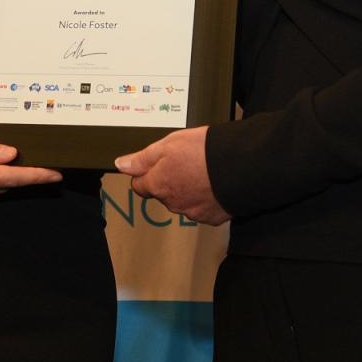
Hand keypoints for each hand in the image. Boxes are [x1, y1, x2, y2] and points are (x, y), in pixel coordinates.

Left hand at [114, 125, 229, 224]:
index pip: (140, 185)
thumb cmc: (204, 152)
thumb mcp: (168, 144)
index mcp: (158, 184)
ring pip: (182, 201)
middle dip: (169, 180)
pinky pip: (203, 208)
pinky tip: (214, 184)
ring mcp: (192, 212)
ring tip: (203, 171)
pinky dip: (206, 198)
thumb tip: (121, 165)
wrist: (240, 166)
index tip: (158, 164)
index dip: (147, 172)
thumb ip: (143, 158)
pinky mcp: (212, 217)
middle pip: (162, 193)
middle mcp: (172, 203)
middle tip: (186, 162)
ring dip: (188, 190)